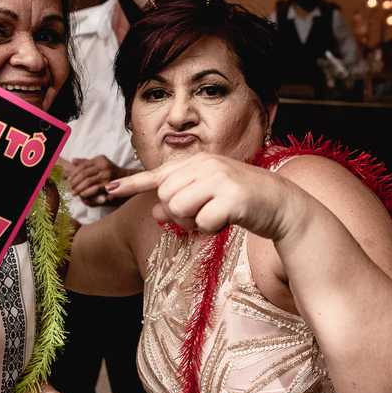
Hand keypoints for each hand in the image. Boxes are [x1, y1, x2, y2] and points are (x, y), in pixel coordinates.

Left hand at [62, 155, 130, 205]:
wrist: (128, 177)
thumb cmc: (111, 171)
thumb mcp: (100, 164)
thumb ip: (87, 162)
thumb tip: (73, 161)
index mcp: (99, 160)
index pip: (83, 165)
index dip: (74, 173)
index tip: (68, 179)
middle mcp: (103, 165)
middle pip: (84, 173)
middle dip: (75, 181)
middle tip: (69, 187)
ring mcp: (107, 174)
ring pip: (88, 181)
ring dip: (79, 188)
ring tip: (74, 192)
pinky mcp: (110, 184)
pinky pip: (96, 188)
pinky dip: (87, 191)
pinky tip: (82, 194)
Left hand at [107, 153, 301, 240]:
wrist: (282, 205)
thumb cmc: (242, 201)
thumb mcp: (209, 198)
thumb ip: (181, 201)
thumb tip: (154, 210)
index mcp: (199, 162)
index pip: (159, 174)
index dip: (133, 184)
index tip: (109, 190)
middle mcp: (207, 166)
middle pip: (166, 196)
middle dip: (176, 214)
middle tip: (197, 218)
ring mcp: (220, 180)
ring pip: (179, 208)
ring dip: (191, 223)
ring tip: (211, 219)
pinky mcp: (232, 198)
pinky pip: (202, 222)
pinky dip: (210, 229)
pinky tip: (225, 222)